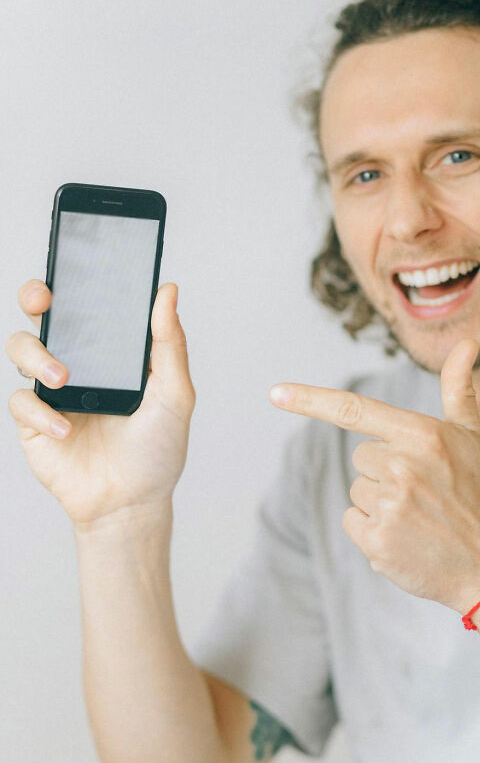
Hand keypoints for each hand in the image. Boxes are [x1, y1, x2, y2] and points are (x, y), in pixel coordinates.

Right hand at [6, 280, 195, 527]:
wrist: (133, 503)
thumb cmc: (157, 449)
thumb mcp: (175, 395)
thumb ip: (169, 344)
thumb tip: (167, 290)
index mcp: (111, 352)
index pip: (88, 304)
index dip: (76, 278)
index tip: (75, 259)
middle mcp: (78, 363)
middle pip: (42, 315)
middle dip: (35, 296)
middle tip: (45, 300)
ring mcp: (52, 391)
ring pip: (20, 348)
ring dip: (38, 356)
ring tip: (64, 380)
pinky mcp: (34, 422)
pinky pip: (22, 402)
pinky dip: (42, 414)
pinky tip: (68, 431)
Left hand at [269, 338, 479, 613]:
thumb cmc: (478, 494)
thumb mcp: (472, 438)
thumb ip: (458, 389)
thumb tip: (466, 342)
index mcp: (422, 436)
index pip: (354, 409)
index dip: (310, 400)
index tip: (275, 393)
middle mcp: (402, 467)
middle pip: (361, 457)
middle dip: (385, 471)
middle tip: (422, 491)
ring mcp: (389, 507)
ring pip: (358, 490)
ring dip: (380, 502)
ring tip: (418, 516)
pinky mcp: (377, 542)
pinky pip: (352, 521)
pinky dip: (372, 530)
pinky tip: (405, 536)